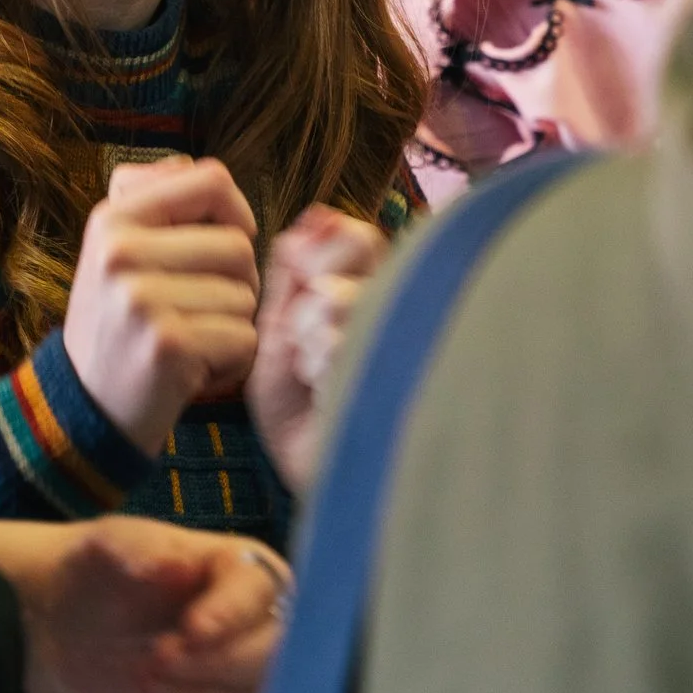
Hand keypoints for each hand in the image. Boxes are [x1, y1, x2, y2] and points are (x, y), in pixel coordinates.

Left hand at [0, 516, 288, 692]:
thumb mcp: (115, 545)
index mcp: (241, 565)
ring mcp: (243, 668)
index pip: (257, 591)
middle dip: (215, 662)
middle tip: (156, 658)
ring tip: (141, 677)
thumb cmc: (102, 570)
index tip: (191, 630)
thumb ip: (145, 549)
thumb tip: (178, 562)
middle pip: (271, 651)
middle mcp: (256, 617)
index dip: (230, 614)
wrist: (73, 620)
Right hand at [62, 156, 260, 452]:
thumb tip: (198, 170)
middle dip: (238, 284)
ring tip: (191, 341)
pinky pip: (244, 338)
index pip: (210, 179)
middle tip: (199, 312)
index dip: (238, 208)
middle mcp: (121, 251)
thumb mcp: (116, 254)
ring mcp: (141, 297)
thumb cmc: (118, 327)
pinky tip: (196, 372)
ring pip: (246, 295)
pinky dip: (233, 362)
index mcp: (113, 218)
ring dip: (233, 326)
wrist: (86, 410)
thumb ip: (155, 207)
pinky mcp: (167, 343)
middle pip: (238, 245)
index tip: (232, 238)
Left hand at [246, 204, 388, 493]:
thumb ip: (293, 275)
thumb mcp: (282, 332)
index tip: (301, 283)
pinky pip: (349, 338)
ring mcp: (411, 333)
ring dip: (312, 333)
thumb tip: (314, 216)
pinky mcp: (409, 367)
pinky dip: (325, 364)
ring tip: (313, 372)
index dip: (320, 247)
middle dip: (310, 288)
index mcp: (372, 289)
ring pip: (343, 294)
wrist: (318, 476)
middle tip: (303, 334)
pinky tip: (327, 392)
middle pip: (360, 244)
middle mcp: (403, 303)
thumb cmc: (303, 411)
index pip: (357, 231)